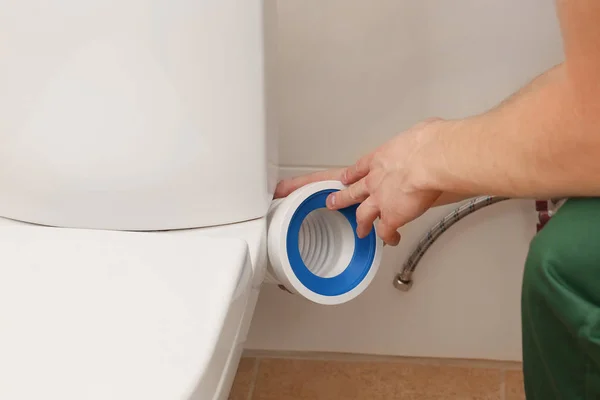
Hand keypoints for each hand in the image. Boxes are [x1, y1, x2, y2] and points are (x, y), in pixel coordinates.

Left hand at [274, 118, 444, 245]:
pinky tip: (391, 240)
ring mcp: (380, 200)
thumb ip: (419, 137)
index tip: (345, 179)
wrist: (429, 160)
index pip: (359, 168)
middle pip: (352, 192)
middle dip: (341, 198)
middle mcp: (374, 180)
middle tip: (332, 203)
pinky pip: (386, 231)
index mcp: (379, 158)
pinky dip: (388, 237)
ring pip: (363, 214)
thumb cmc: (428, 143)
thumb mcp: (420, 133)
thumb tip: (430, 133)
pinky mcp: (391, 217)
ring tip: (360, 230)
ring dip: (361, 223)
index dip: (351, 175)